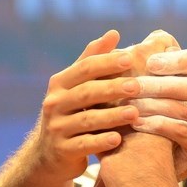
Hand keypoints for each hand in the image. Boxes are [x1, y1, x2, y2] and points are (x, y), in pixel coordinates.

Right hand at [27, 30, 141, 180]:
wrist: (49, 154)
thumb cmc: (71, 112)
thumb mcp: (77, 86)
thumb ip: (93, 60)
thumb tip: (114, 32)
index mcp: (60, 83)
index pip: (84, 67)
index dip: (107, 62)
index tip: (130, 59)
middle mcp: (54, 103)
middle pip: (86, 92)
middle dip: (112, 88)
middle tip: (137, 86)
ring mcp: (57, 128)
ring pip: (87, 119)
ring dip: (112, 116)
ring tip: (135, 113)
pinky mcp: (62, 150)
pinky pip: (83, 145)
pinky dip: (101, 142)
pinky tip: (118, 139)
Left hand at [129, 46, 186, 177]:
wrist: (156, 162)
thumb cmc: (155, 114)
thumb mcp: (158, 86)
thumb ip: (159, 61)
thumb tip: (157, 35)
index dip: (178, 59)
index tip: (151, 63)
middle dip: (161, 85)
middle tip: (132, 86)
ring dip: (156, 105)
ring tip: (129, 105)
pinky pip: (184, 133)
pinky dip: (159, 125)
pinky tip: (136, 124)